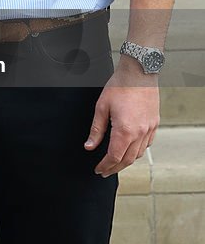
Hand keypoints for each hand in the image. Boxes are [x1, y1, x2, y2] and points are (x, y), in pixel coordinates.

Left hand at [84, 59, 159, 176]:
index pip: (114, 157)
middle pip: (127, 159)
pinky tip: (131, 149)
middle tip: (105, 171)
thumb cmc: (120, 86)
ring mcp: (149, 129)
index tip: (98, 170)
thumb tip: (89, 146)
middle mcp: (140, 133)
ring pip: (138, 153)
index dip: (105, 166)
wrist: (139, 72)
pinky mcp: (154, 123)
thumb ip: (96, 129)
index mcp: (125, 130)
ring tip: (116, 162)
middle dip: (115, 168)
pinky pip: (147, 144)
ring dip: (126, 161)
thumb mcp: (101, 107)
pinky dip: (138, 150)